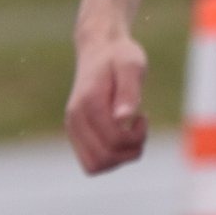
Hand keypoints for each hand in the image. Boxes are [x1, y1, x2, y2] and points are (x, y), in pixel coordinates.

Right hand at [65, 34, 148, 174]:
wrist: (99, 48)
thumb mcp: (131, 65)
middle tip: (139, 127)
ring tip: (130, 133)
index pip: (114, 141)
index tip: (142, 116)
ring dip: (120, 157)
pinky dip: (110, 157)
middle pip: (104, 159)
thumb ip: (129, 90)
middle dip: (130, 150)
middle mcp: (75, 119)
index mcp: (89, 104)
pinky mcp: (76, 133)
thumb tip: (125, 118)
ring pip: (95, 166)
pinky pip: (91, 162)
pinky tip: (120, 135)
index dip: (136, 137)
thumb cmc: (119, 56)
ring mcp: (73, 128)